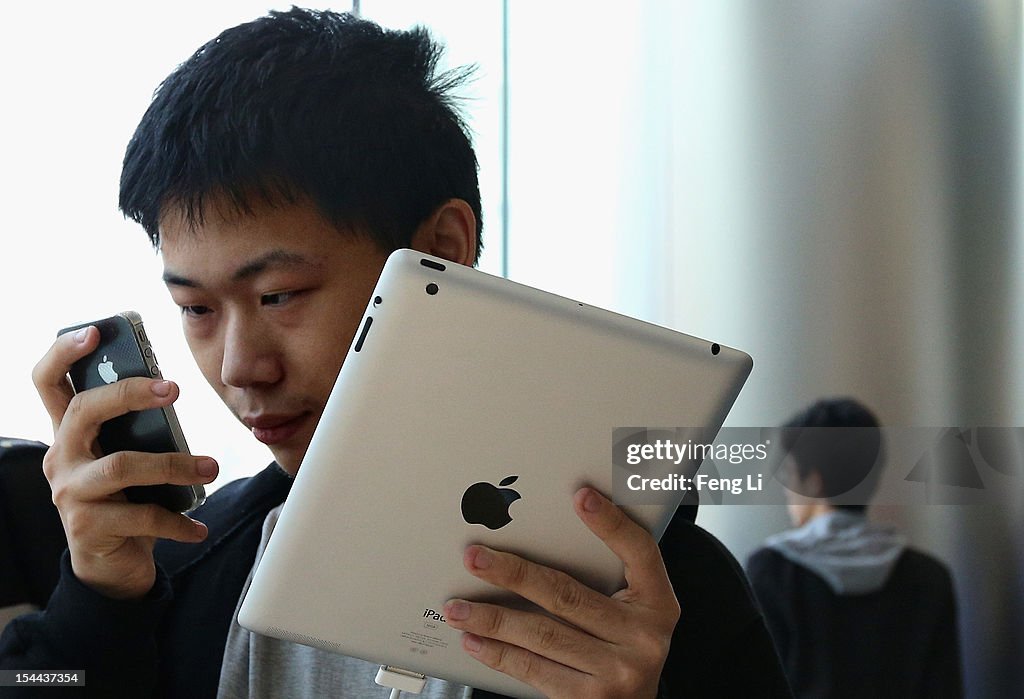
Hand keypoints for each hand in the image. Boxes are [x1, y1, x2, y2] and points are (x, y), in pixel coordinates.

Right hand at [32, 326, 218, 598]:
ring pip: (123, 465)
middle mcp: (62, 459)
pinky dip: (178, 522)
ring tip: (211, 468)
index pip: (48, 382)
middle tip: (177, 390)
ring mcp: (71, 494)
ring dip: (176, 464)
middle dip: (131, 393)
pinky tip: (199, 529)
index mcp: (69, 434)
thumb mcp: (126, 457)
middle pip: (85, 410)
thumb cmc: (125, 499)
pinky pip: (143, 515)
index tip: (95, 331)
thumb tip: (169, 391)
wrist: (109, 566)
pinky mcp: (89, 528)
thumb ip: (135, 428)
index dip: (63, 352)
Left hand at [443, 487, 678, 698]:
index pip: (639, 553)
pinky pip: (533, 669)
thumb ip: (605, 577)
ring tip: (458, 606)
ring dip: (491, 618)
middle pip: (568, 594)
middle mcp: (643, 637)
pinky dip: (498, 653)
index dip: (611, 523)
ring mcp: (617, 672)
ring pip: (542, 633)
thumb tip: (538, 539)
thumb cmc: (626, 649)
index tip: (581, 496)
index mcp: (658, 604)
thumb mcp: (634, 611)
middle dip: (513, 572)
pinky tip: (475, 640)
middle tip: (475, 558)